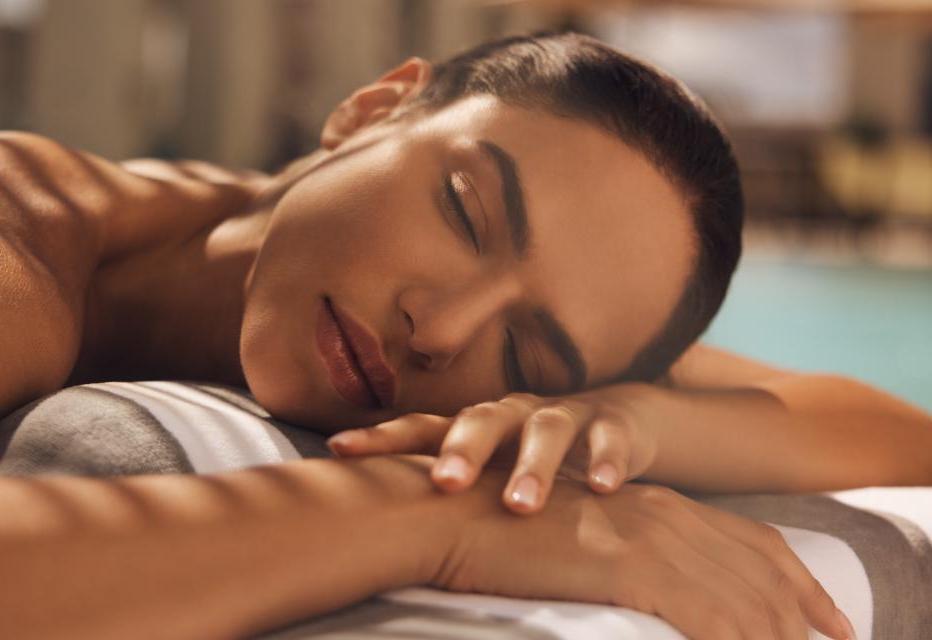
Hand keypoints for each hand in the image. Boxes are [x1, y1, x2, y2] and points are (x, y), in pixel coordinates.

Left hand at [329, 384, 661, 512]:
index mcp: (475, 423)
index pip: (422, 426)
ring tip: (520, 506)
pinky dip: (606, 461)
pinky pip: (610, 440)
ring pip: (546, 431)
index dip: (381, 437)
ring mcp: (563, 415)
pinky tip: (601, 487)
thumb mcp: (490, 467)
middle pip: (482, 421)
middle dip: (462, 450)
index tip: (337, 450)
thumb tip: (361, 513)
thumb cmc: (531, 453)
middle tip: (444, 484)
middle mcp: (513, 413)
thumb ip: (440, 482)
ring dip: (533, 466)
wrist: (619, 421)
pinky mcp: (612, 426)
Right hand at [438, 474, 856, 639]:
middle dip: (807, 609)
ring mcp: (647, 534)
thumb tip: (638, 589)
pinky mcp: (630, 562)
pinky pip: (712, 617)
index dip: (794, 577)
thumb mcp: (563, 539)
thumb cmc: (483, 529)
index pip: (747, 538)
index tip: (823, 615)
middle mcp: (661, 511)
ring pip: (746, 595)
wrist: (440, 505)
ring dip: (778, 634)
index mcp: (650, 502)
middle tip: (837, 639)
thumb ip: (612, 559)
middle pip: (761, 564)